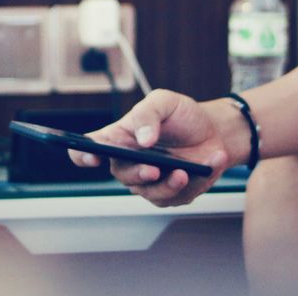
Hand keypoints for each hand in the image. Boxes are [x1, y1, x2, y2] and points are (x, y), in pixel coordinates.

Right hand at [67, 89, 231, 206]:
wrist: (214, 130)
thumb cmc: (181, 115)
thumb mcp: (164, 102)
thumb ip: (148, 114)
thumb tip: (142, 140)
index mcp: (118, 139)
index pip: (88, 150)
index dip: (83, 155)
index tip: (92, 157)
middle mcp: (129, 164)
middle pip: (122, 176)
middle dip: (137, 174)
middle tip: (152, 169)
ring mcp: (151, 182)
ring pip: (152, 193)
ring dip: (169, 185)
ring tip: (185, 171)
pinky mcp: (174, 194)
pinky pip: (181, 195)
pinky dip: (199, 180)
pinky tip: (212, 160)